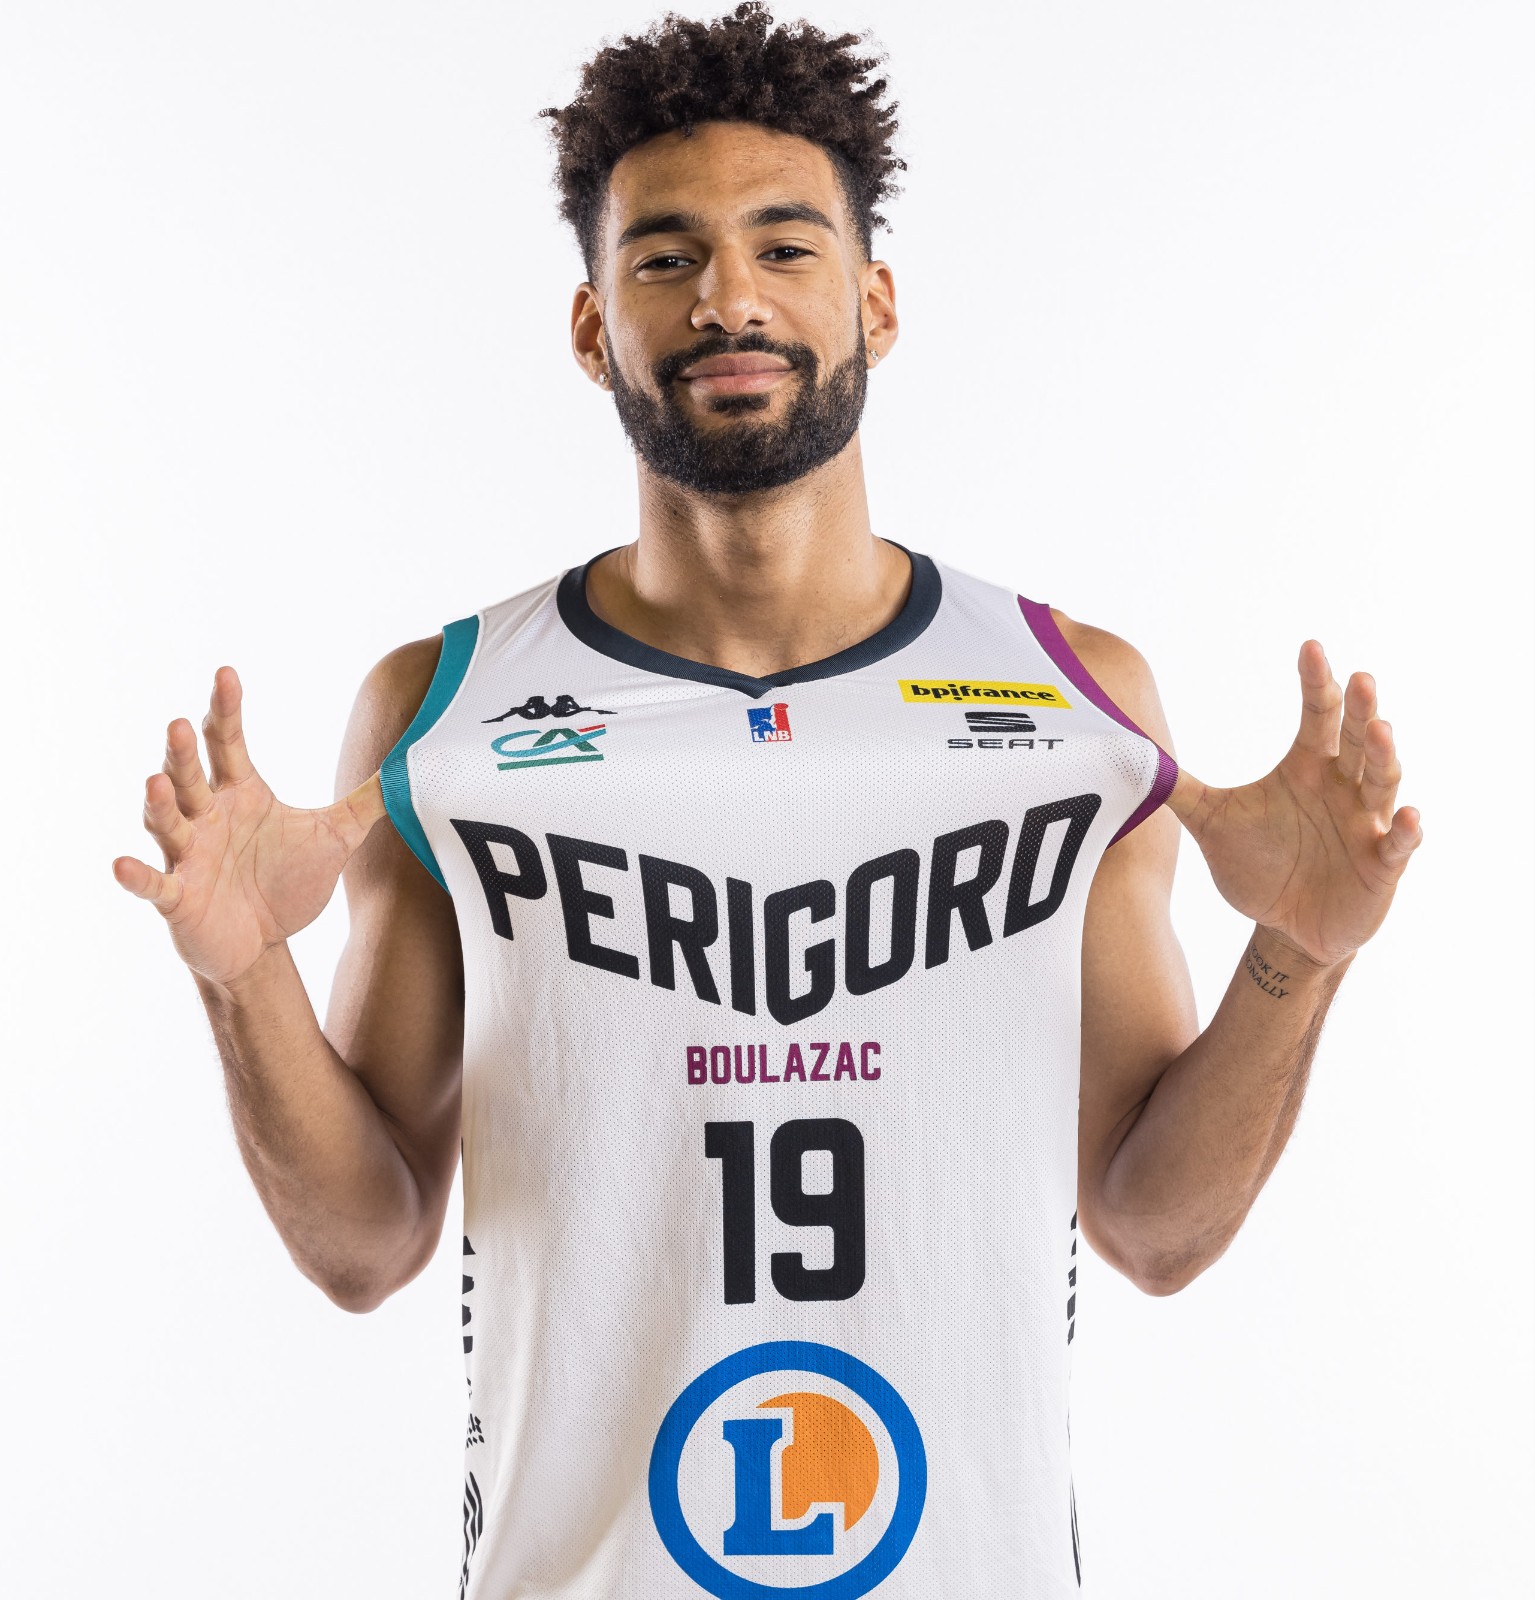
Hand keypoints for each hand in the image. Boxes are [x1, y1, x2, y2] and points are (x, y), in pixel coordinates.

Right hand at [113, 666, 385, 988]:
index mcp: (240, 793)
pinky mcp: (177, 897)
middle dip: (184, 752)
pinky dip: (137, 876)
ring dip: (160, 802)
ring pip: (166, 821)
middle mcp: (207, 817)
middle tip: (181, 723)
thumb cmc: (289, 884)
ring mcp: (187, 855)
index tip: (226, 674)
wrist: (266, 944)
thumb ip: (366, 803)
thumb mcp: (336, 838)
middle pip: (190, 776)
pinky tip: (122, 864)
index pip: (229, 743)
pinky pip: (153, 884)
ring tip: (156, 780)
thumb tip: (407, 769)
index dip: (226, 709)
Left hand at [1166, 640, 1422, 969]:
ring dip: (1384, 757)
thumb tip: (1133, 756)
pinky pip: (1399, 844)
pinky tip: (1408, 815)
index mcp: (1307, 768)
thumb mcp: (1212, 823)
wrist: (1283, 927)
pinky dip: (1406, 830)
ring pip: (1382, 782)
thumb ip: (1179, 789)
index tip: (1310, 647)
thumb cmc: (1257, 866)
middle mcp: (1343, 787)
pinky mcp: (1381, 865)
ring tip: (1380, 729)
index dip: (1315, 682)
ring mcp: (1367, 824)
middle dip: (1359, 710)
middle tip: (1359, 678)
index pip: (1316, 715)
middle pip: (1356, 739)